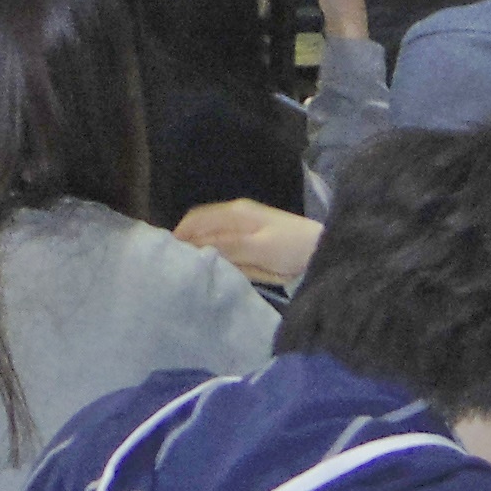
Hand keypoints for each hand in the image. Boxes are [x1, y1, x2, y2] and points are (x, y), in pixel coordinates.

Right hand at [174, 200, 321, 287]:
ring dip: (202, 257)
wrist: (322, 253)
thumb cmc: (291, 246)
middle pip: (201, 232)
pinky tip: (212, 276)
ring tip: (188, 276)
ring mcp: (241, 235)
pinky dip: (218, 264)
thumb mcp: (259, 246)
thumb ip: (228, 246)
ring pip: (212, 245)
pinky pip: (226, 256)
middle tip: (175, 269)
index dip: (180, 235)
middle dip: (188, 247)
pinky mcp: (249, 250)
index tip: (168, 256)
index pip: (196, 219)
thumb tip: (197, 247)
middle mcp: (234, 221)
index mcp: (234, 214)